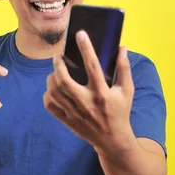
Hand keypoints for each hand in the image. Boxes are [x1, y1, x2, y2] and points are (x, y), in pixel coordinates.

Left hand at [43, 30, 134, 152]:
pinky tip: (52, 89)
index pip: (92, 66)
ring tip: (55, 71)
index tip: (80, 34)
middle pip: (64, 80)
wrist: (112, 140)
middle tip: (58, 57)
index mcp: (102, 93)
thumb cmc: (120, 112)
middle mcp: (86, 102)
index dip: (86, 48)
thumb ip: (124, 68)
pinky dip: (47, 95)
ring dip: (51, 78)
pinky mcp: (67, 121)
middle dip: (58, 65)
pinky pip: (50, 106)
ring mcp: (74, 113)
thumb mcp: (127, 91)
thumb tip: (121, 47)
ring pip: (54, 92)